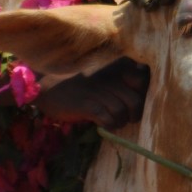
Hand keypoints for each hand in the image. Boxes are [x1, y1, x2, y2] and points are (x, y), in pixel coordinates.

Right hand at [33, 57, 148, 127]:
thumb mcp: (105, 75)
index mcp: (116, 66)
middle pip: (136, 100)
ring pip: (122, 112)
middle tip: (128, 118)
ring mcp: (97, 89)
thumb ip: (124, 78)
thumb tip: (143, 85)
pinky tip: (103, 124)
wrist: (48, 86)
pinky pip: (107, 119)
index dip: (143, 94)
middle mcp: (109, 75)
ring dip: (120, 121)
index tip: (134, 101)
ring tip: (113, 121)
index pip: (143, 79)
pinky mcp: (86, 104)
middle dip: (135, 114)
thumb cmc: (81, 83)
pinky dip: (109, 125)